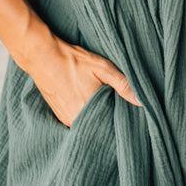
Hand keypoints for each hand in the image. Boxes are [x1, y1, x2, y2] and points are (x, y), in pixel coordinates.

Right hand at [24, 35, 141, 127]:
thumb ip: (123, 85)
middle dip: (110, 121)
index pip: (112, 126)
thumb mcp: (102, 68)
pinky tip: (89, 104)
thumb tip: (142, 101)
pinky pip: (78, 122)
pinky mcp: (60, 117)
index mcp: (90, 111)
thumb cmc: (73, 61)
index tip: (129, 115)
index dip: (121, 120)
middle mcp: (77, 120)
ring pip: (89, 125)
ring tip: (103, 105)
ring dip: (97, 119)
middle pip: (100, 128)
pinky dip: (85, 116)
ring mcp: (67, 120)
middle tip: (116, 107)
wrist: (43, 57)